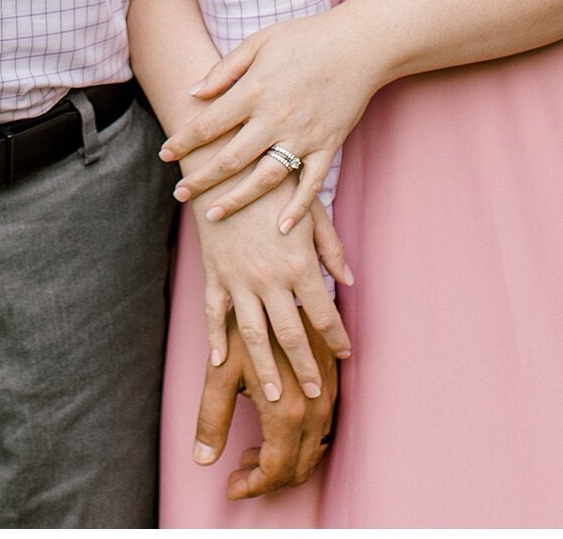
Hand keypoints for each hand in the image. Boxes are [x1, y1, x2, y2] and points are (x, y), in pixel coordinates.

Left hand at [161, 8, 378, 218]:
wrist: (358, 44)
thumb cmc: (305, 37)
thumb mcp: (259, 41)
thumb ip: (225, 69)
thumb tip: (194, 93)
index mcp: (255, 90)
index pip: (209, 123)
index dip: (184, 141)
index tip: (164, 154)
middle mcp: (276, 118)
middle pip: (231, 158)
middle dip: (201, 178)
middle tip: (179, 194)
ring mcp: (303, 135)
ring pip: (265, 178)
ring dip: (237, 200)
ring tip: (213, 215)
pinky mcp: (328, 146)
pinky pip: (311, 184)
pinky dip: (298, 208)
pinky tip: (281, 229)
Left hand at [193, 314, 338, 498]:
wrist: (278, 286)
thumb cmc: (244, 324)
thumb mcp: (221, 370)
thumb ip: (211, 418)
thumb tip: (203, 459)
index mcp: (286, 411)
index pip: (275, 470)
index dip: (253, 485)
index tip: (232, 485)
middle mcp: (314, 409)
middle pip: (298, 467)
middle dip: (268, 478)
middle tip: (240, 471)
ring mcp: (327, 396)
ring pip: (313, 451)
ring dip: (285, 460)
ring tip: (252, 451)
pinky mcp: (333, 383)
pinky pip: (323, 429)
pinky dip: (301, 442)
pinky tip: (275, 430)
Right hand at [194, 181, 350, 402]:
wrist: (226, 165)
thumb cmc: (273, 183)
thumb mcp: (310, 210)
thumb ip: (330, 248)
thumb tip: (349, 281)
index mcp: (298, 263)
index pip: (324, 313)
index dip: (337, 337)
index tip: (345, 354)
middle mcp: (269, 278)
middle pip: (291, 335)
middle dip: (305, 367)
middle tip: (315, 395)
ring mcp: (238, 279)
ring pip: (254, 335)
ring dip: (265, 369)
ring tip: (272, 396)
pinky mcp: (214, 274)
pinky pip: (215, 315)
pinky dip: (217, 340)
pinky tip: (222, 361)